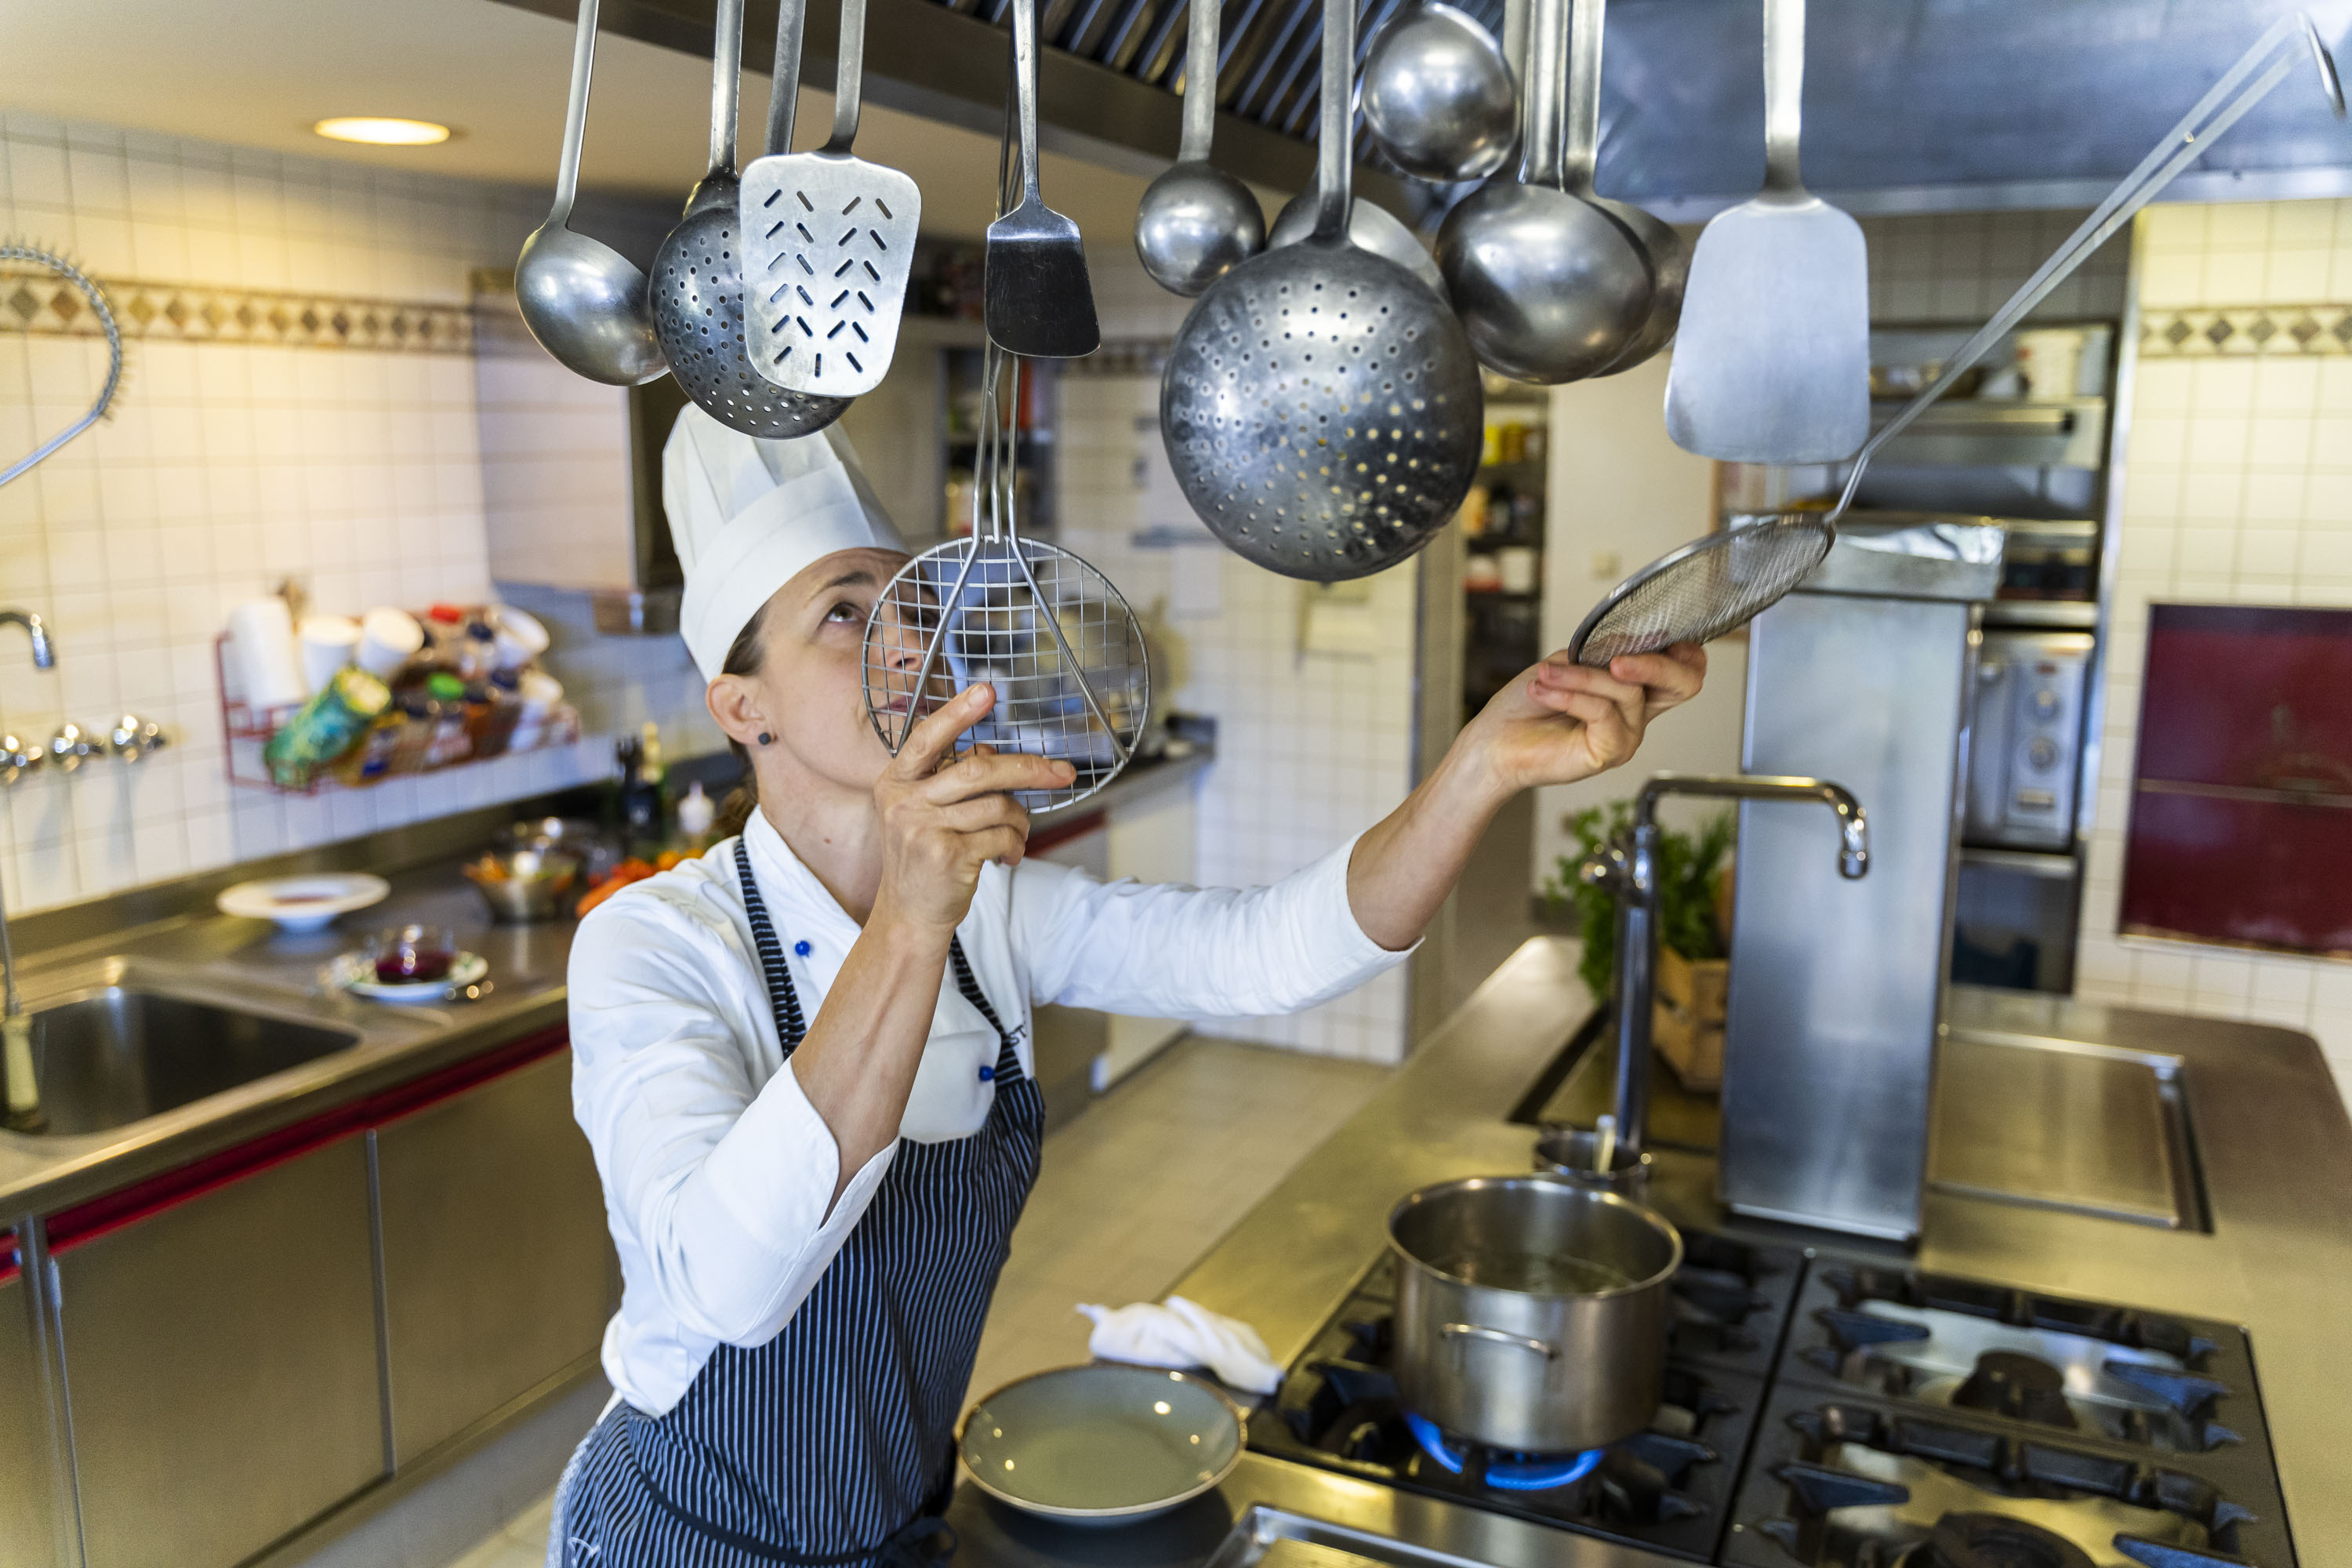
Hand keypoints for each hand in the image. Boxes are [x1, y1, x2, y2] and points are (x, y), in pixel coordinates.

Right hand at [871, 684, 1074, 937]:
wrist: (909, 915)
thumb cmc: (924, 858)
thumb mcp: (926, 812)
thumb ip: (953, 780)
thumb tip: (993, 754)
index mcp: (895, 781)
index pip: (927, 737)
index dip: (958, 712)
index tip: (986, 690)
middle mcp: (904, 801)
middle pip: (978, 769)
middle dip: (1027, 769)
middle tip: (1062, 772)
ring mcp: (923, 829)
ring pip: (997, 805)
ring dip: (1020, 821)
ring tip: (1017, 835)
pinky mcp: (947, 856)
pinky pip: (1001, 835)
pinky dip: (1014, 844)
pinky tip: (1007, 855)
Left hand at [1455, 643, 1706, 800]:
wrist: (1494, 741)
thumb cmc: (1526, 705)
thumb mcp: (1568, 662)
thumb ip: (1604, 651)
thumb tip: (1637, 640)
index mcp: (1634, 690)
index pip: (1686, 671)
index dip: (1686, 652)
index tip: (1660, 635)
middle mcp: (1637, 714)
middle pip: (1684, 684)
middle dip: (1656, 663)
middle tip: (1618, 658)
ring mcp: (1627, 735)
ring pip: (1628, 691)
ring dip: (1582, 676)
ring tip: (1546, 675)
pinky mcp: (1609, 752)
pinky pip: (1602, 712)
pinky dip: (1571, 695)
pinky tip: (1544, 691)